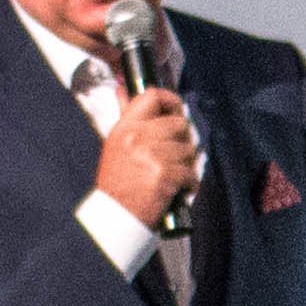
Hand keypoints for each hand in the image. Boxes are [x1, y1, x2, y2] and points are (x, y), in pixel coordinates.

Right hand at [94, 87, 202, 227]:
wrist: (116, 215)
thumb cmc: (117, 183)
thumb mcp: (116, 144)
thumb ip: (127, 118)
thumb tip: (124, 91)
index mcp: (125, 127)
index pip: (152, 96)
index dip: (171, 100)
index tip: (177, 110)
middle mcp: (138, 137)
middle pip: (179, 123)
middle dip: (183, 139)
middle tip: (178, 153)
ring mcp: (152, 155)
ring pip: (188, 149)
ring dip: (187, 164)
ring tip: (175, 174)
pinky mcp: (164, 175)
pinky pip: (190, 172)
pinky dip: (190, 183)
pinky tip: (180, 189)